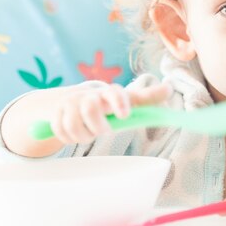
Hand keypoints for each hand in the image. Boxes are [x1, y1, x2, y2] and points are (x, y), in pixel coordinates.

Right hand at [49, 81, 170, 144]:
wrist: (74, 100)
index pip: (115, 93)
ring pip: (73, 126)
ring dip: (83, 135)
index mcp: (109, 93)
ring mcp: (70, 104)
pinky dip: (67, 137)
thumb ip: (147, 98)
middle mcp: (89, 95)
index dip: (119, 102)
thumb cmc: (107, 105)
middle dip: (97, 126)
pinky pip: (60, 132)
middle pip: (90, 108)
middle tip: (102, 130)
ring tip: (88, 132)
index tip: (124, 115)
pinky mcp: (55, 114)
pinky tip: (74, 133)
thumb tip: (170, 88)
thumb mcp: (127, 102)